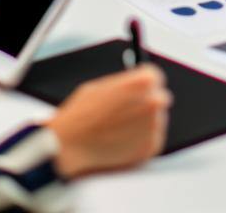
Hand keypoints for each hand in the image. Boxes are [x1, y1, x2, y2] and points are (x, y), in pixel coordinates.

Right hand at [47, 66, 171, 178]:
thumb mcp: (99, 86)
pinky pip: (150, 140)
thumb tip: (135, 87)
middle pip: (158, 99)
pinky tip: (118, 142)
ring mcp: (155, 126)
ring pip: (154, 122)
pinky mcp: (151, 147)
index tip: (135, 92)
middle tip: (124, 113)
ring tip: (114, 130)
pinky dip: (138, 142)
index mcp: (144, 81)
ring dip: (140, 124)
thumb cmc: (79, 115)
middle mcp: (155, 101)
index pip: (154, 78)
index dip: (142, 86)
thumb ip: (124, 85)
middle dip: (144, 104)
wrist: (68, 145)